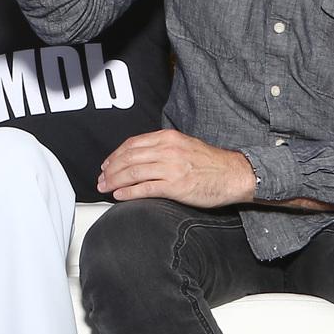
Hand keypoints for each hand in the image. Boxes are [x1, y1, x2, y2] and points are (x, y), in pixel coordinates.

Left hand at [98, 130, 256, 207]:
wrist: (233, 175)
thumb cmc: (211, 163)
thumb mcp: (184, 145)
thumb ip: (163, 148)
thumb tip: (140, 156)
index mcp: (168, 138)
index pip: (132, 144)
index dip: (115, 155)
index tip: (106, 164)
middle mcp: (167, 150)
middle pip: (128, 158)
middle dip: (110, 169)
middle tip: (100, 179)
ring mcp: (171, 168)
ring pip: (133, 173)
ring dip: (114, 181)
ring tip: (105, 188)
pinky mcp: (176, 186)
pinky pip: (145, 188)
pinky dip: (128, 192)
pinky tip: (119, 195)